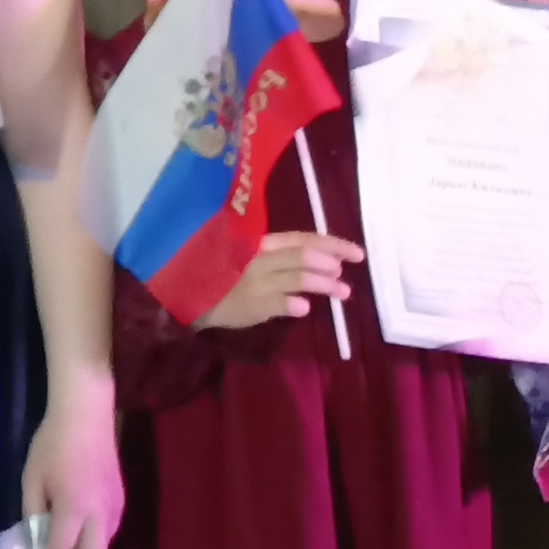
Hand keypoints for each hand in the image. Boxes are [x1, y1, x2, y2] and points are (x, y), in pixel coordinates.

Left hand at [17, 380, 120, 548]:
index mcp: (74, 507)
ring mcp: (115, 508)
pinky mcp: (121, 501)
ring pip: (105, 548)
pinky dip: (97, 546)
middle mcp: (100, 514)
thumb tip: (36, 536)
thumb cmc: (53, 443)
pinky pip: (110, 533)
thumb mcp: (32, 477)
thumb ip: (34, 510)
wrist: (87, 416)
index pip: (61, 548)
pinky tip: (84, 547)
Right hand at [199, 226, 362, 333]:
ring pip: (294, 278)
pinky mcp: (248, 305)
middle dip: (329, 263)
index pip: (301, 239)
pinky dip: (290, 304)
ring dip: (321, 284)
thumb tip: (328, 263)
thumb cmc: (226, 275)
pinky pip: (274, 303)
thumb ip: (285, 259)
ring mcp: (253, 281)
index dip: (331, 244)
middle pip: (300, 256)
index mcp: (260, 243)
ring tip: (341, 293)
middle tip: (346, 273)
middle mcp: (258, 258)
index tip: (358, 254)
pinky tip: (303, 309)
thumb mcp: (253, 260)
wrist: (190, 296)